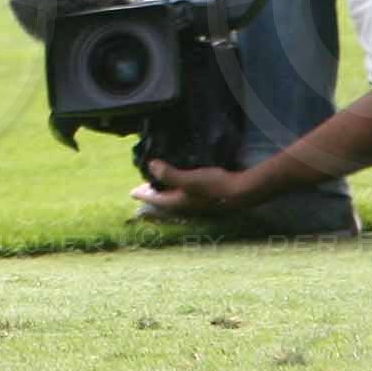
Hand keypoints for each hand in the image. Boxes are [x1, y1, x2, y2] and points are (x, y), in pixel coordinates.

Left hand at [133, 160, 247, 216]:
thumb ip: (169, 174)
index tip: (131, 193)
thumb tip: (151, 166)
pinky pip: (184, 191)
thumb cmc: (212, 186)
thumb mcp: (188, 179)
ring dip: (165, 190)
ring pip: (174, 196)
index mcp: (178, 202)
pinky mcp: (205, 194)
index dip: (143, 194)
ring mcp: (196, 201)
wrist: (240, 191)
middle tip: (142, 188)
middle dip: (152, 194)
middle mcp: (185, 204)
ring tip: (158, 182)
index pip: (155, 199)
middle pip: (163, 199)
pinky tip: (180, 178)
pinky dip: (177, 185)